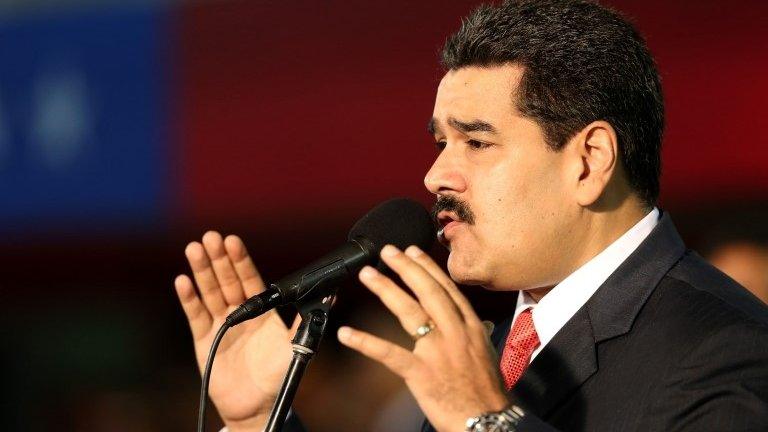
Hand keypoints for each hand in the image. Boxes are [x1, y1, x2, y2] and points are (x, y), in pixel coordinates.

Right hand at [174, 231, 298, 431]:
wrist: (256, 405)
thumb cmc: (277, 375)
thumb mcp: (295, 346)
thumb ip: (306, 320)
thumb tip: (330, 295)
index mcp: (262, 310)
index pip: (250, 278)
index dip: (241, 260)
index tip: (233, 241)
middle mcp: (240, 312)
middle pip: (227, 280)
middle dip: (219, 259)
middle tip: (211, 236)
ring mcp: (221, 324)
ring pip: (210, 291)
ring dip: (201, 270)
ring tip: (194, 248)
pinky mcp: (204, 339)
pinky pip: (196, 315)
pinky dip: (189, 298)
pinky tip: (183, 281)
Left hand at [337, 245, 508, 431]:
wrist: (489, 423)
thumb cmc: (487, 393)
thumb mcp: (486, 354)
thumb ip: (473, 334)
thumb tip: (472, 321)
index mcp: (471, 327)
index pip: (447, 289)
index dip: (428, 267)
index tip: (413, 250)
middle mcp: (455, 333)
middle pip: (428, 291)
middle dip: (406, 267)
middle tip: (387, 251)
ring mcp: (438, 352)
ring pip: (409, 312)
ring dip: (386, 289)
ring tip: (368, 274)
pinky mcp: (422, 374)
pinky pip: (389, 354)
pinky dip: (365, 342)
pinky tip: (347, 333)